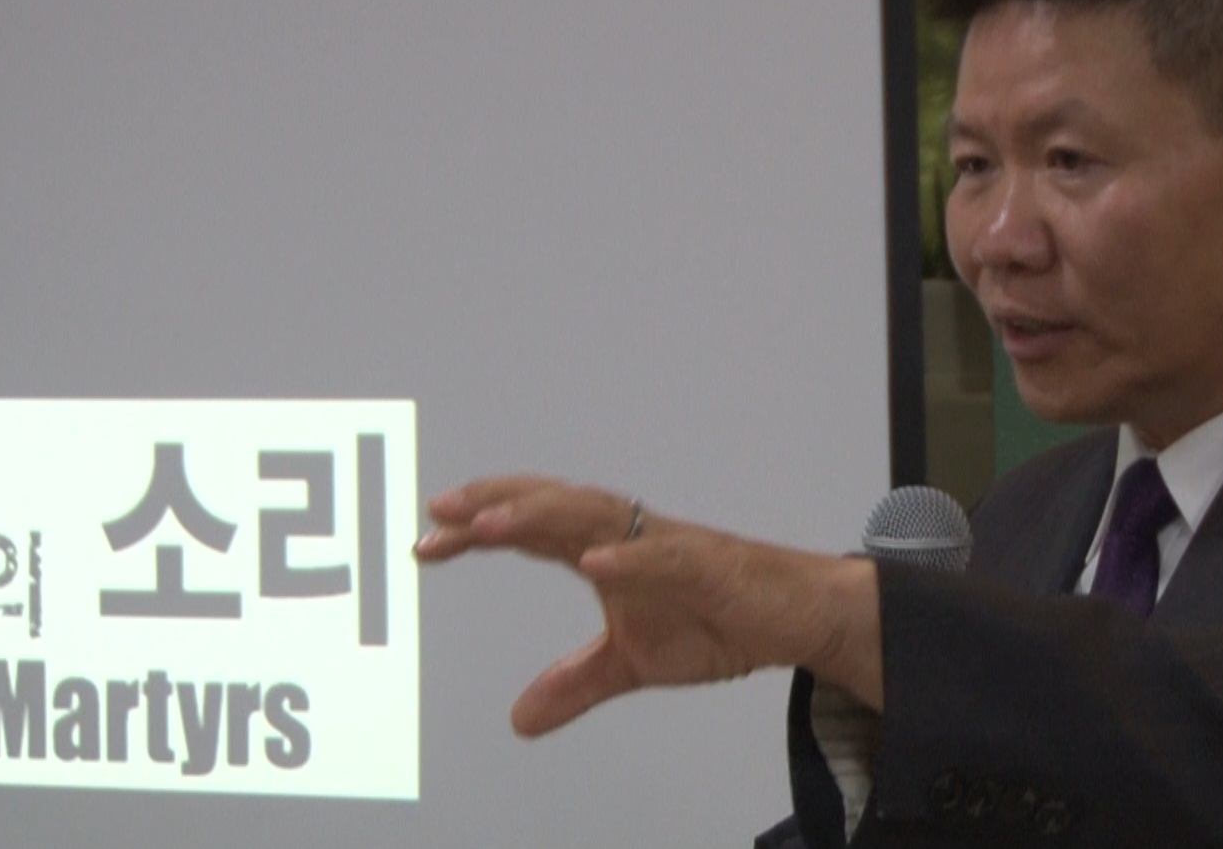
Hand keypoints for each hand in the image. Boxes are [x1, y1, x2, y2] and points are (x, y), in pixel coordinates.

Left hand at [414, 476, 881, 734]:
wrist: (796, 617)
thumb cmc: (719, 620)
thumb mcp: (631, 665)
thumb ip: (574, 683)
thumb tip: (517, 719)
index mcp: (606, 550)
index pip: (531, 529)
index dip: (477, 529)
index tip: (426, 541)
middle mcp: (629, 535)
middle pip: (550, 504)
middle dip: (494, 503)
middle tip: (439, 510)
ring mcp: (665, 544)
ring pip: (595, 516)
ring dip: (541, 516)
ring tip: (491, 523)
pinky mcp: (706, 564)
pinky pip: (660, 557)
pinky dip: (627, 558)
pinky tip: (591, 562)